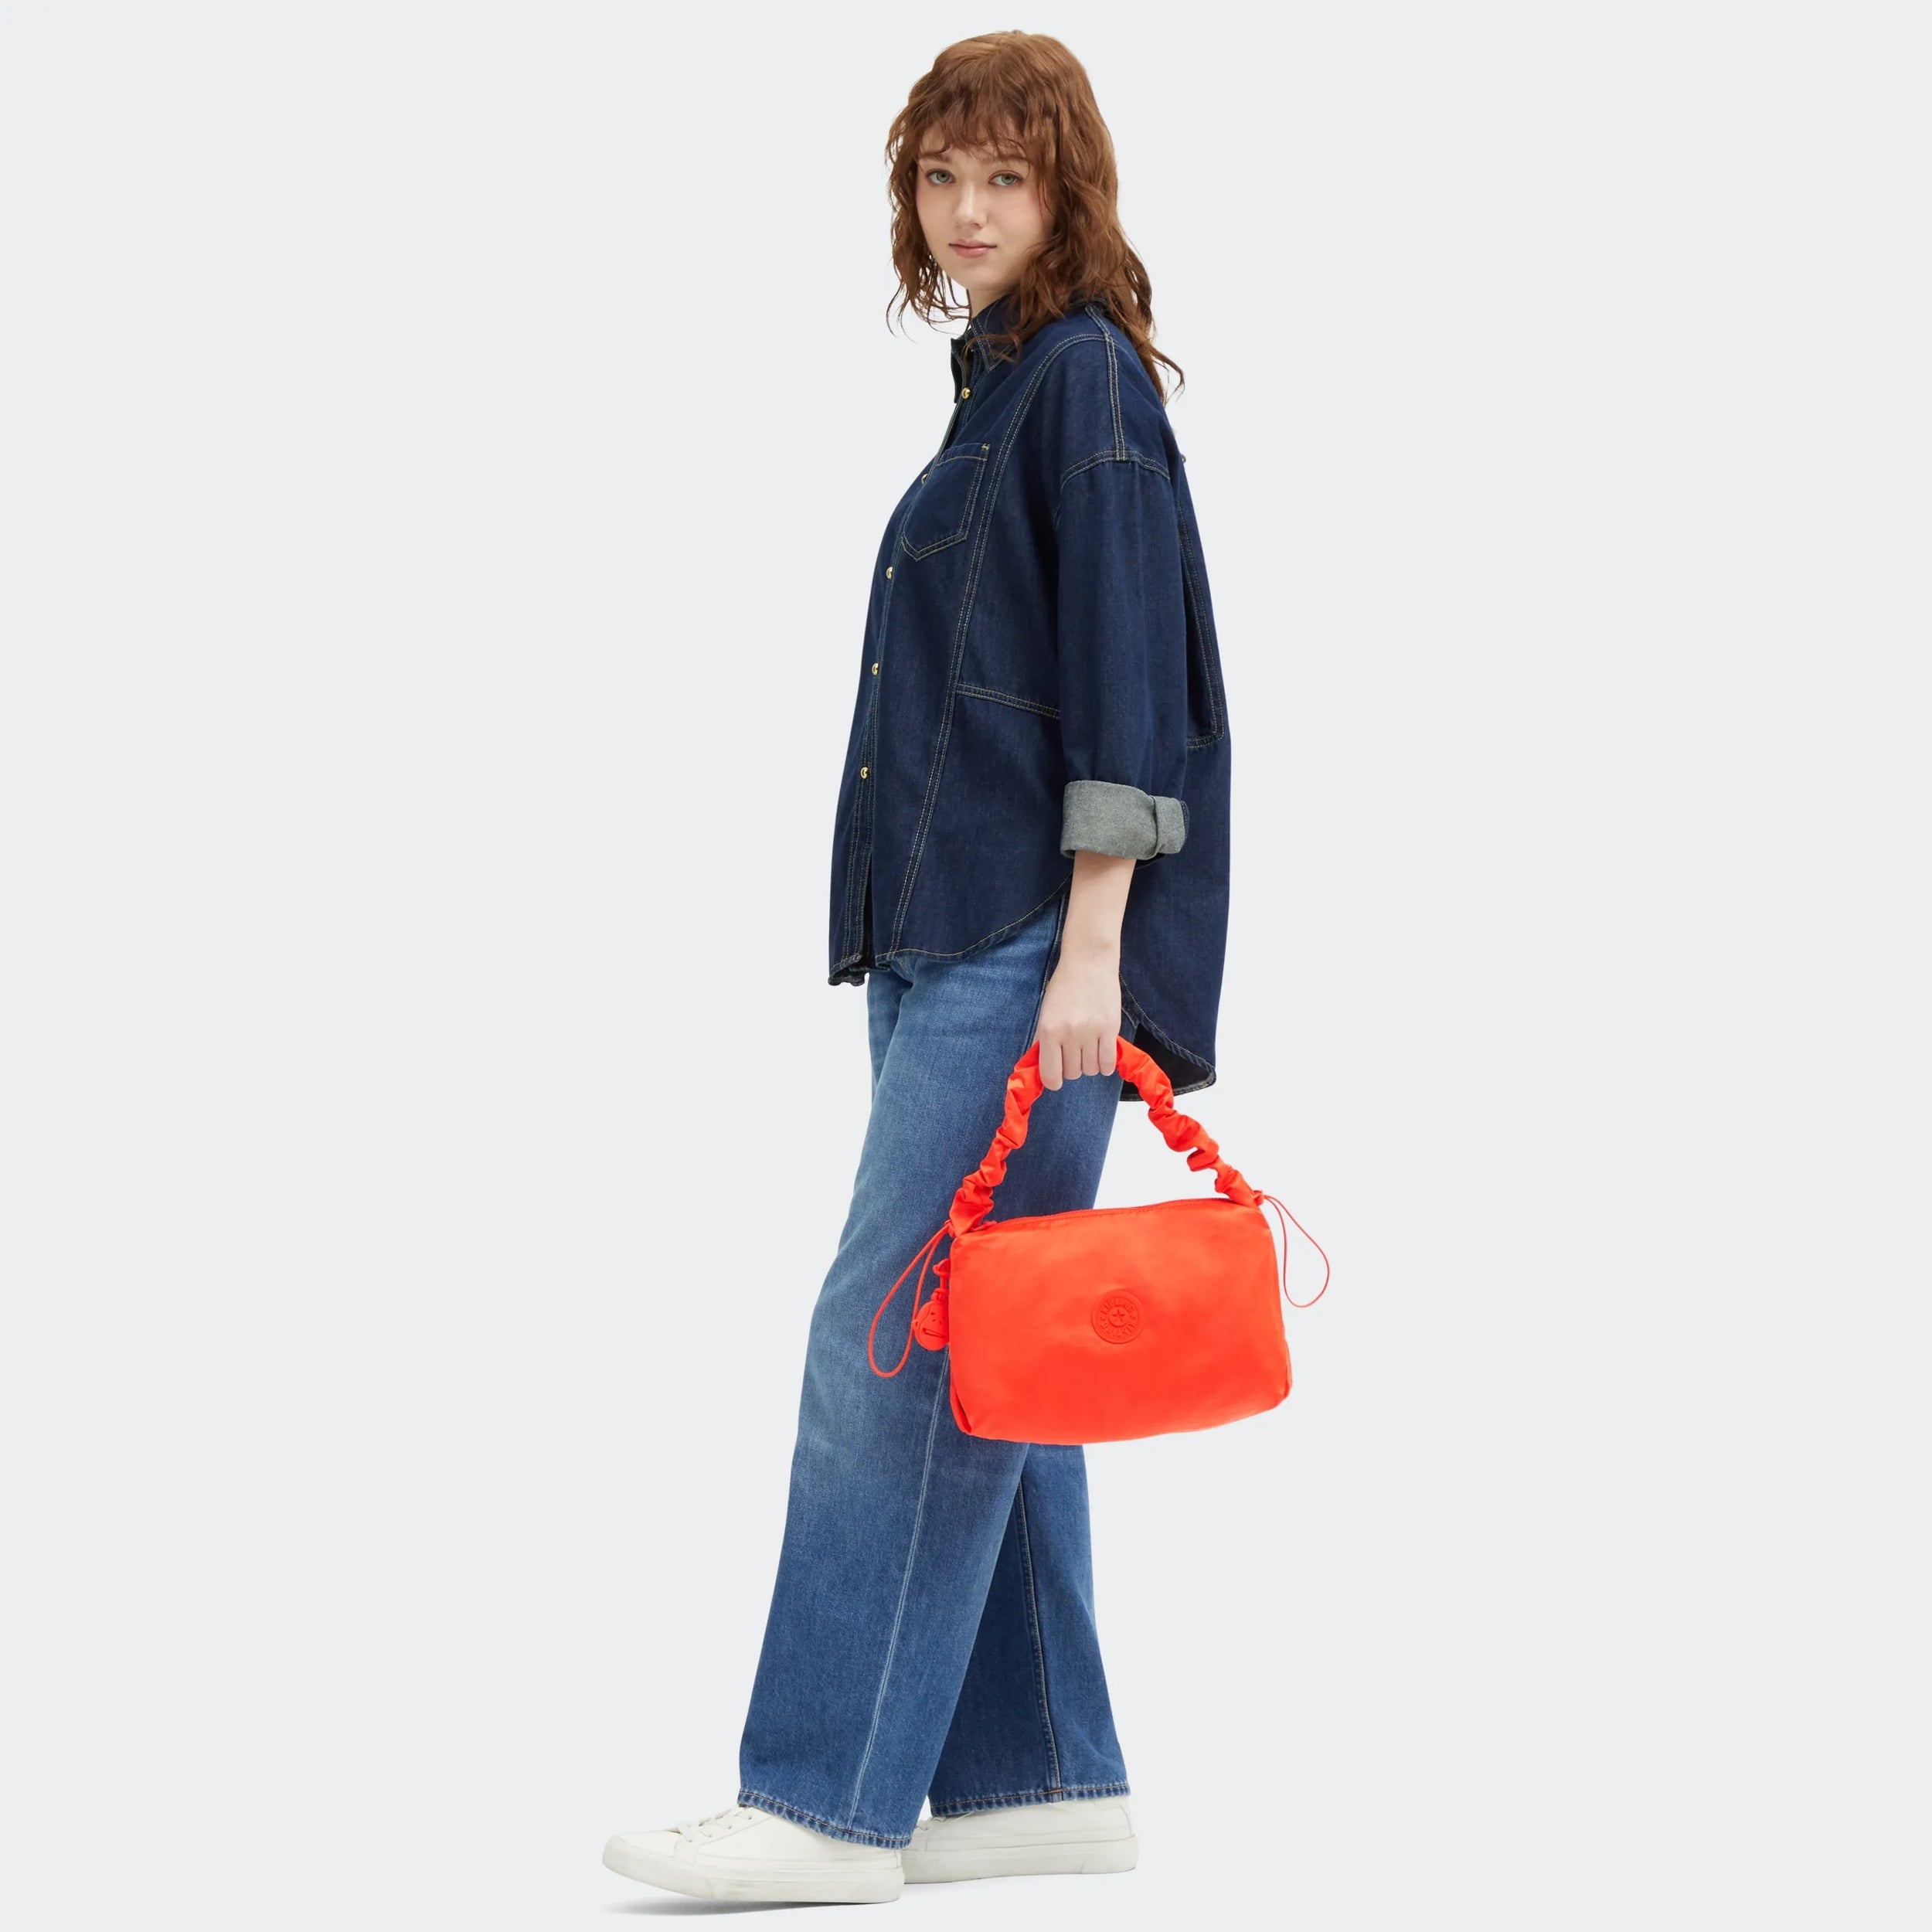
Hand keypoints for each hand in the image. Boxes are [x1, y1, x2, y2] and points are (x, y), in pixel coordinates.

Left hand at [1035, 946, 1121, 1090]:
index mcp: (1048, 1031)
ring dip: (1089, 1064)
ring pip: (1090, 1070)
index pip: (1050, 1075)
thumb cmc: (1064, 987)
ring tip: (1089, 1048)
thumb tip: (1042, 1067)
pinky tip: (1102, 1054)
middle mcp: (1069, 1034)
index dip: (1053, 1081)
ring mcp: (1091, 1032)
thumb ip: (1043, 1040)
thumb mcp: (1046, 1012)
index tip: (1057, 1077)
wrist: (1088, 963)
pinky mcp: (1110, 1029)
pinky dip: (1105, 1065)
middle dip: (1072, 1067)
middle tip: (1074, 1052)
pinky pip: (1108, 1063)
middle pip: (1072, 1073)